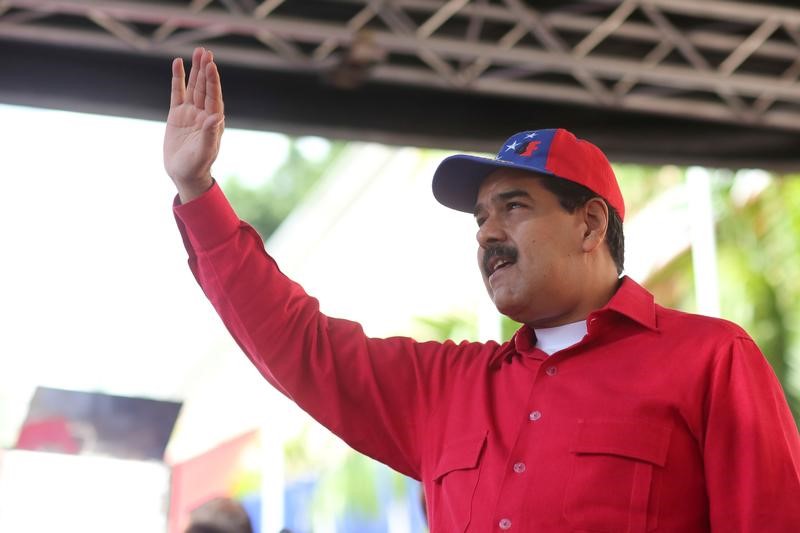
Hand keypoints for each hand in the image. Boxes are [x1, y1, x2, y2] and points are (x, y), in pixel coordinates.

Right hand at [163, 47, 223, 201]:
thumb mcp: (204, 151)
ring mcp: (190, 113)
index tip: (211, 65)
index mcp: (213, 121)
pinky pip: (177, 93)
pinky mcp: (177, 115)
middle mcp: (203, 113)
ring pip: (193, 87)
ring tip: (197, 52)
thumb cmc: (197, 165)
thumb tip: (218, 117)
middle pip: (204, 87)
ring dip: (195, 70)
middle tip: (205, 52)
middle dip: (205, 70)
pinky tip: (178, 64)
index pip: (213, 96)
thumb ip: (210, 133)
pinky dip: (177, 79)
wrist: (185, 174)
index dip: (212, 80)